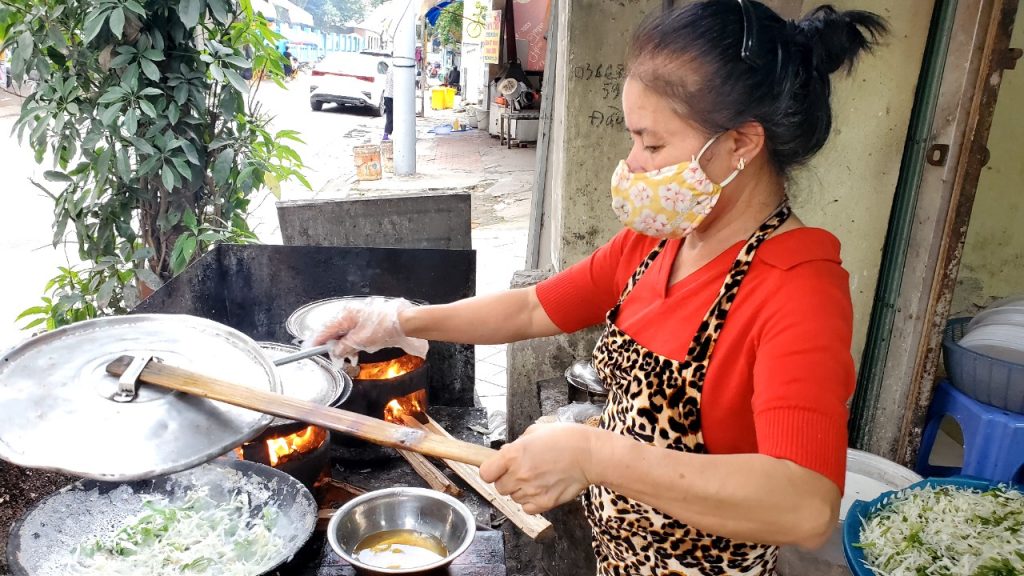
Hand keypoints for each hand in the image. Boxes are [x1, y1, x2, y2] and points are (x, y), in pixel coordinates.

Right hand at [309, 297, 427, 360]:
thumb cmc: (383, 327)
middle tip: (332, 357)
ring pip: (344, 334)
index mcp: (345, 315)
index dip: (317, 340)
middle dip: (332, 345)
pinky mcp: (365, 323)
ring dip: (344, 346)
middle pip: (334, 331)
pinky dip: (352, 343)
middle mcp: (349, 315)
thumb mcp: (360, 341)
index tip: (309, 349)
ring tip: (348, 357)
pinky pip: (353, 334)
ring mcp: (358, 318)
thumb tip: (334, 352)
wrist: (404, 322)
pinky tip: (355, 352)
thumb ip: (344, 347)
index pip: (326, 329)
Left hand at [479, 423, 596, 513]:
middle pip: (499, 487)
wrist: (590, 455)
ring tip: (537, 478)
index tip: (497, 469)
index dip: (491, 471)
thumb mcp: (536, 430)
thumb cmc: (566, 439)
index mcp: (513, 454)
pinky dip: (531, 502)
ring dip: (521, 490)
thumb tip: (508, 452)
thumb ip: (518, 443)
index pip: (486, 473)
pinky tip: (541, 489)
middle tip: (522, 471)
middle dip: (507, 480)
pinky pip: (527, 508)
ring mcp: (531, 491)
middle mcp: (519, 474)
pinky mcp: (544, 503)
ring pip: (513, 498)